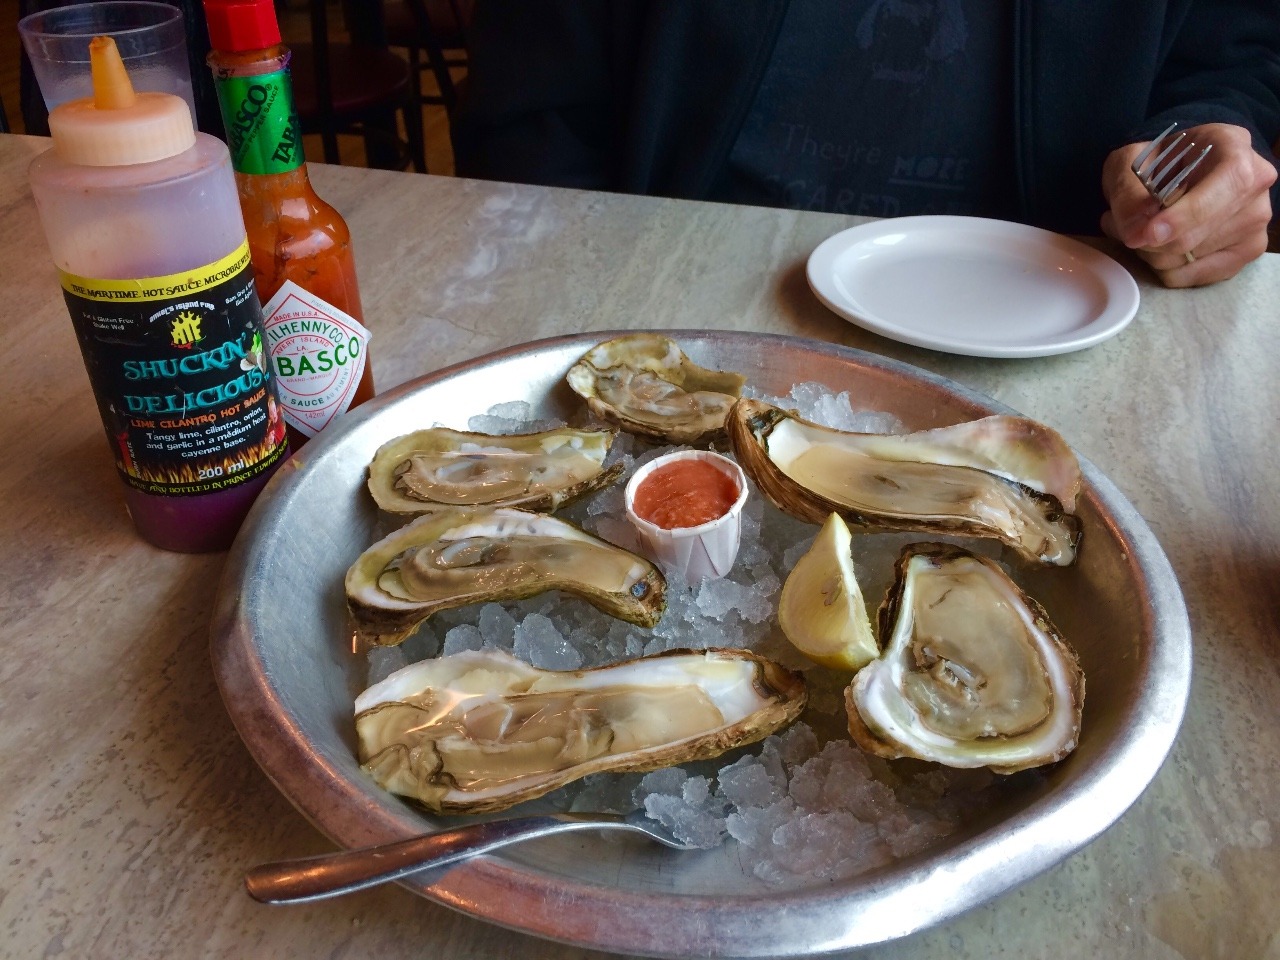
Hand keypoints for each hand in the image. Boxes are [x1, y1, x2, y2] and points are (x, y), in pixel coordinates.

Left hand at [1100, 122, 1276, 287]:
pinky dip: (1166, 268)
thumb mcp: (1129, 162)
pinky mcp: (1246, 252)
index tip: (1149, 233)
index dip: (1186, 215)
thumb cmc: (1157, 161)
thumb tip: (1135, 232)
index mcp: (1234, 147)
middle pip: (1200, 233)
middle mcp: (1256, 184)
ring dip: (1152, 253)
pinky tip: (1159, 247)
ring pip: (1189, 259)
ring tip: (1142, 229)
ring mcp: (1255, 222)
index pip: (1227, 184)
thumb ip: (1127, 191)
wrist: (1175, 170)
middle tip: (1124, 225)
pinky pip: (1194, 276)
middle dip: (1151, 240)